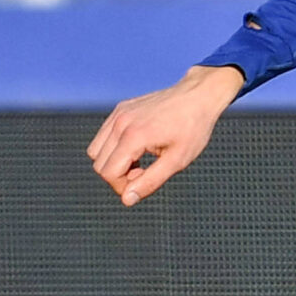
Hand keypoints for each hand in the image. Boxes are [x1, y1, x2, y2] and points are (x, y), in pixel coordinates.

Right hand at [87, 65, 244, 205]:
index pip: (108, 173)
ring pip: (96, 150)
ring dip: (114, 162)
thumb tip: (127, 200)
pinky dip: (114, 148)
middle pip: (99, 164)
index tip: (144, 181)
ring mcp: (118, 114)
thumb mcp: (177, 160)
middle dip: (118, 176)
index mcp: (134, 136)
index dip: (123, 186)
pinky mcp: (120, 109)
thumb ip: (150, 182)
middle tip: (145, 171)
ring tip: (140, 160)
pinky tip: (139, 148)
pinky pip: (104, 136)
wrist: (198, 95)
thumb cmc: (192, 128)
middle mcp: (120, 123)